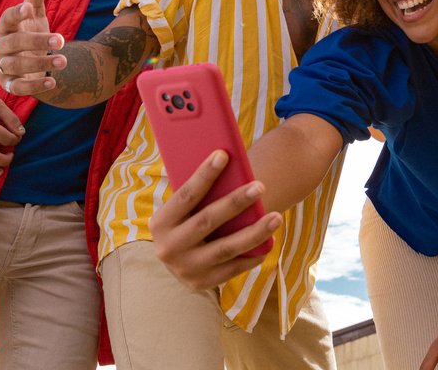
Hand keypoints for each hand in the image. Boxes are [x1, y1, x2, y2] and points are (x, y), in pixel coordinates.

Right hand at [0, 0, 66, 97]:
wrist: (32, 65)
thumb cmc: (31, 33)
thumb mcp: (35, 15)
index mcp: (6, 27)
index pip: (6, 19)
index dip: (15, 13)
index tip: (28, 8)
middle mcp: (1, 47)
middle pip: (13, 43)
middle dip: (36, 41)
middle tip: (61, 40)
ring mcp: (3, 67)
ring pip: (16, 66)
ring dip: (40, 64)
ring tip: (64, 61)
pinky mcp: (9, 85)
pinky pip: (18, 88)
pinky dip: (34, 87)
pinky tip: (54, 82)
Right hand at [150, 150, 282, 290]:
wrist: (176, 261)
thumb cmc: (186, 222)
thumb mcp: (182, 210)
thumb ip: (198, 194)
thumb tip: (226, 160)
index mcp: (160, 223)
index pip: (185, 195)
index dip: (204, 175)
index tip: (223, 155)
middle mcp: (168, 248)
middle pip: (208, 221)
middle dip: (236, 202)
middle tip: (260, 186)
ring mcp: (185, 268)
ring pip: (226, 248)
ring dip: (254, 232)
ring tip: (276, 217)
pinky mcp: (202, 283)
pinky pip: (232, 268)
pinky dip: (252, 254)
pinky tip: (269, 241)